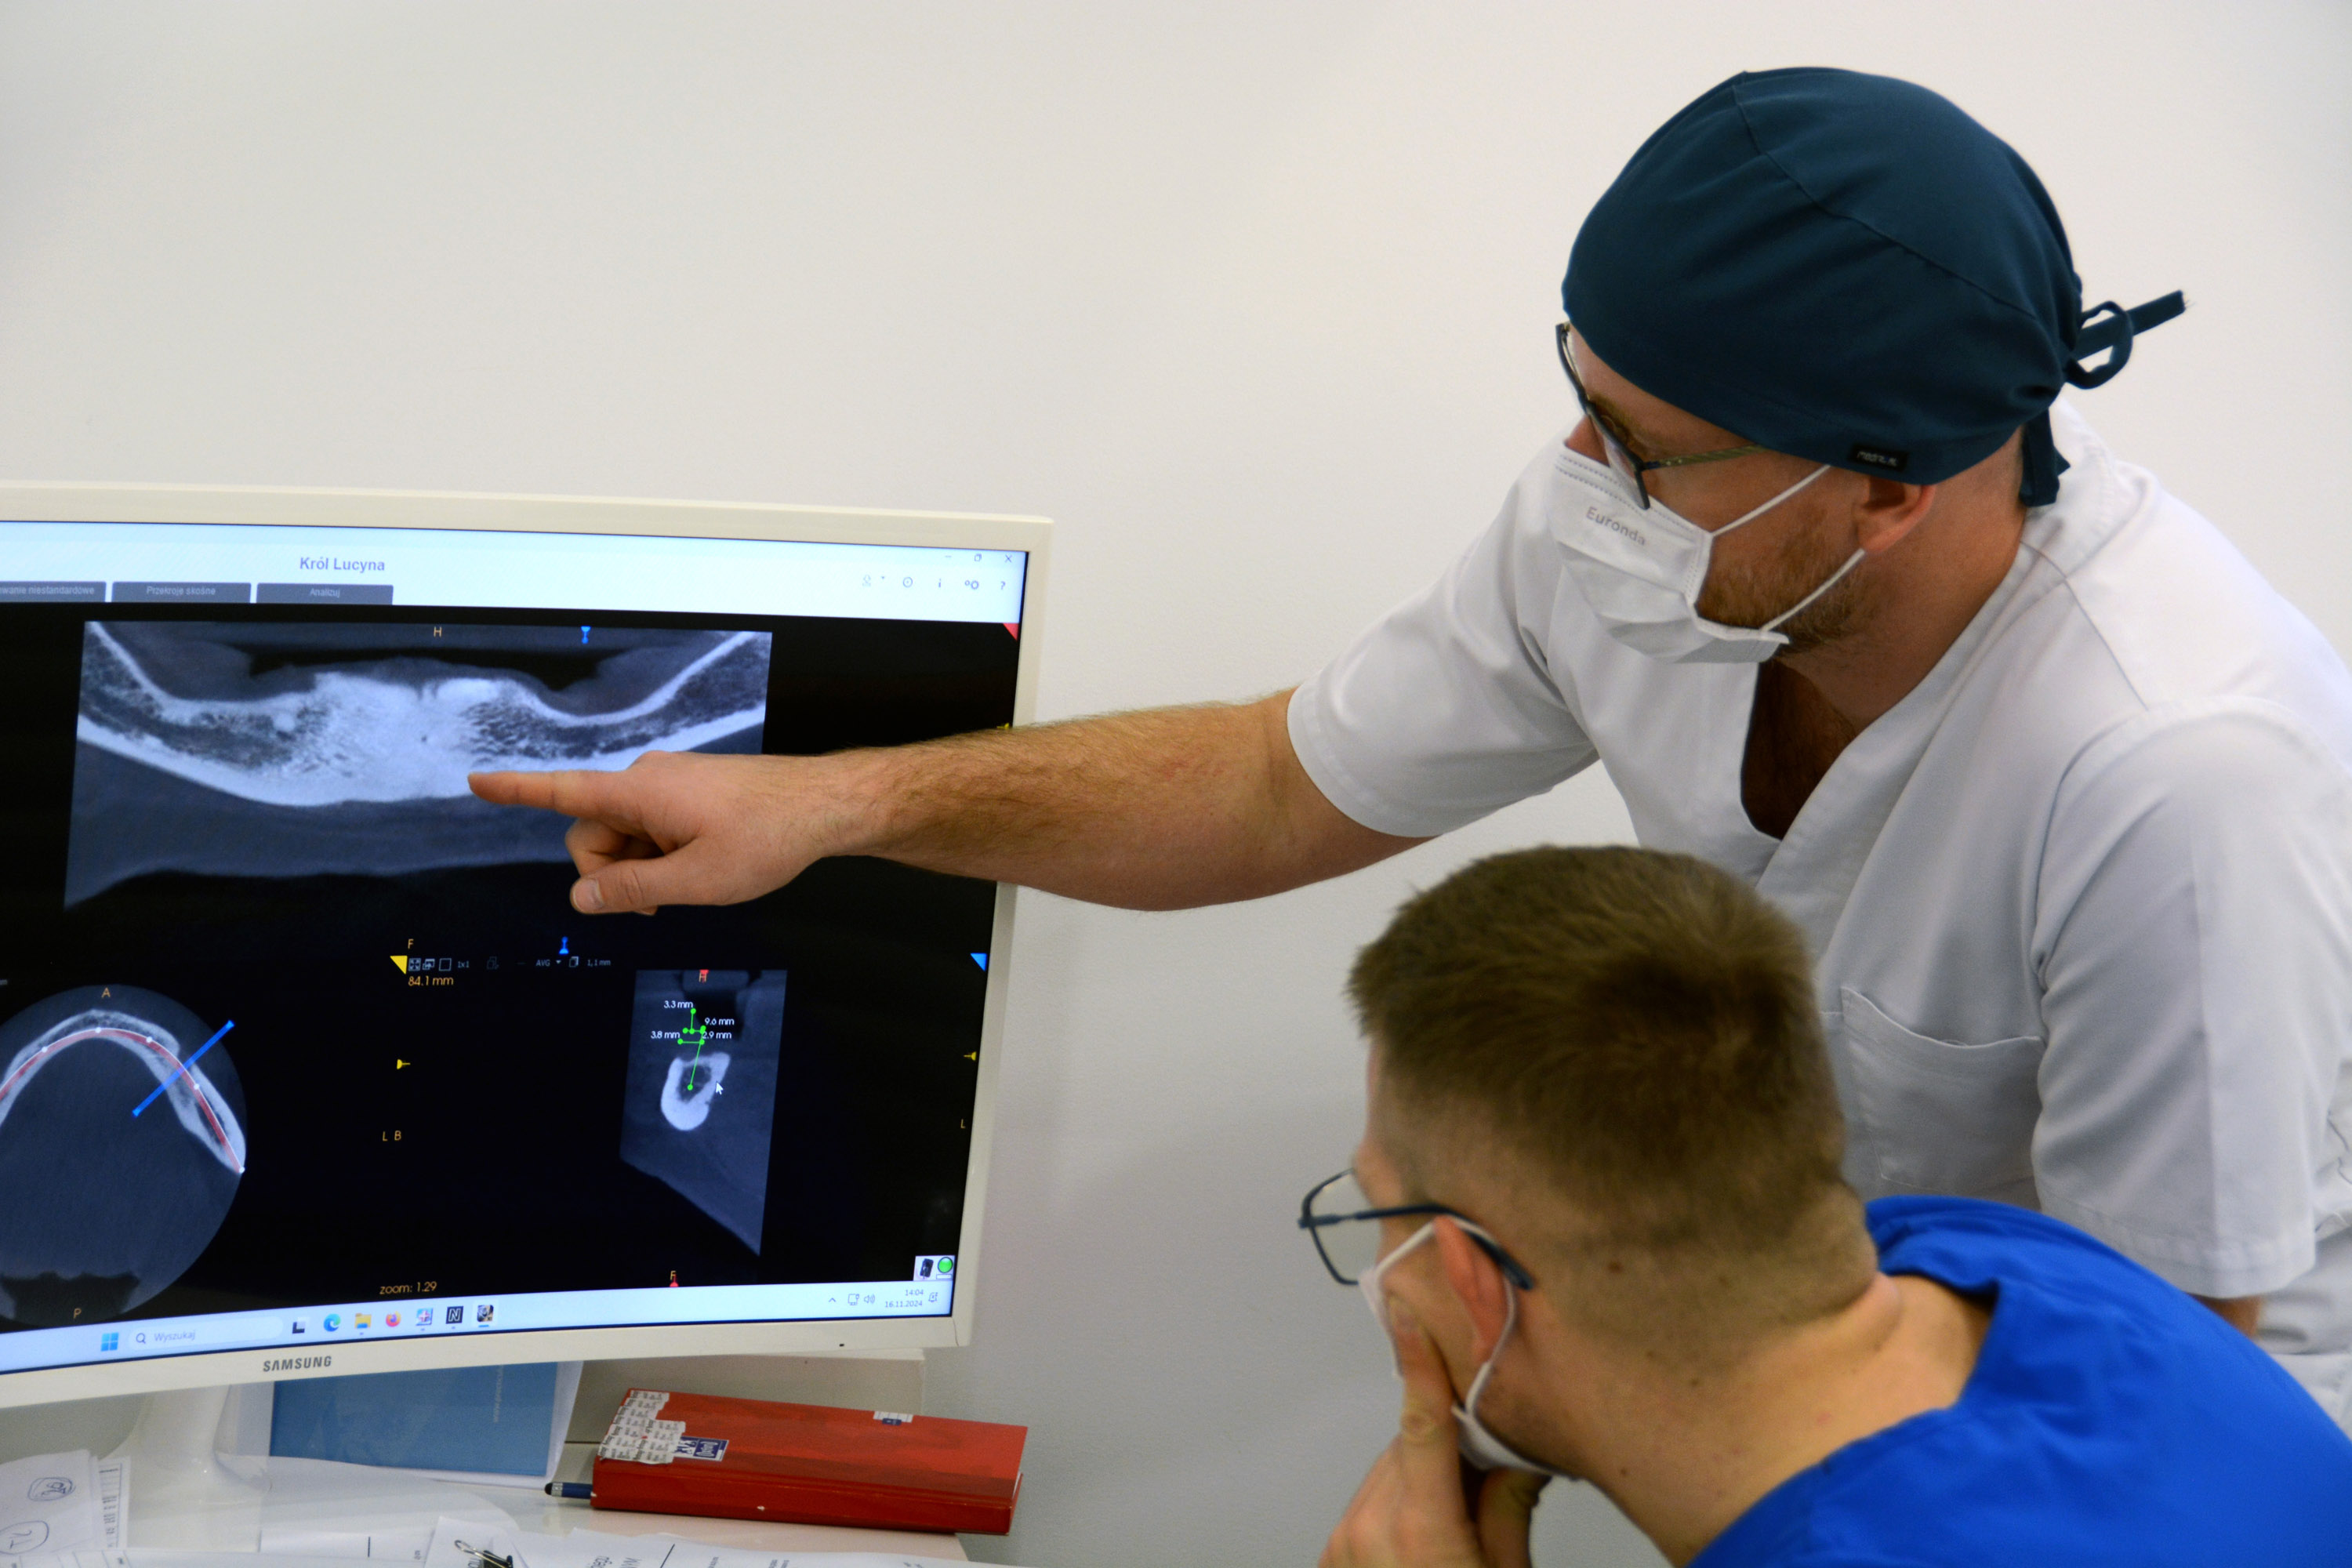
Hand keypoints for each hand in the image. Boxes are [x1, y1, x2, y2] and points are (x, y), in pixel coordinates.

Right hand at [469, 750, 852, 913]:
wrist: (825, 806)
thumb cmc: (767, 838)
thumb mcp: (695, 881)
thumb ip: (632, 891)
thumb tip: (581, 898)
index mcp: (639, 792)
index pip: (562, 792)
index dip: (516, 791)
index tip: (474, 781)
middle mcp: (647, 780)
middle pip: (594, 834)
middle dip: (611, 875)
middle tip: (658, 905)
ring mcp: (669, 785)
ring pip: (626, 837)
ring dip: (642, 868)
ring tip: (693, 882)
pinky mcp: (689, 793)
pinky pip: (653, 829)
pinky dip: (663, 855)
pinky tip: (702, 866)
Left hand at [1322, 1301, 1546, 1567]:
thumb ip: (1505, 1505)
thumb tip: (1513, 1449)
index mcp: (1420, 1531)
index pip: (1419, 1426)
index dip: (1416, 1365)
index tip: (1405, 1314)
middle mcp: (1370, 1531)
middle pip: (1410, 1450)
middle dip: (1445, 1450)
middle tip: (1485, 1475)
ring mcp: (1342, 1548)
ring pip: (1387, 1477)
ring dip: (1418, 1482)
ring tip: (1453, 1531)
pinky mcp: (1330, 1560)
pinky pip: (1367, 1509)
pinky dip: (1395, 1510)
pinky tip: (1423, 1545)